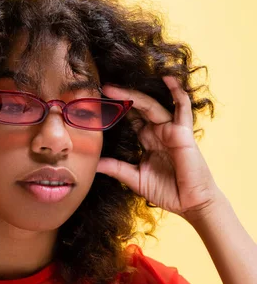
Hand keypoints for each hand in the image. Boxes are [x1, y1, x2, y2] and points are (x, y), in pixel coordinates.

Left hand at [96, 76, 220, 218]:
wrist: (191, 204)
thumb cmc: (168, 191)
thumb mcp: (135, 178)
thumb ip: (116, 168)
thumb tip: (93, 164)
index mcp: (147, 140)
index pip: (129, 118)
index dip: (115, 110)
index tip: (96, 102)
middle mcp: (158, 131)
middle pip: (137, 108)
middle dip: (120, 98)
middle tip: (101, 90)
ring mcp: (171, 130)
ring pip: (151, 105)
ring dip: (133, 95)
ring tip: (113, 88)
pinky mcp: (183, 133)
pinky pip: (182, 107)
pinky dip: (177, 92)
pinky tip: (168, 79)